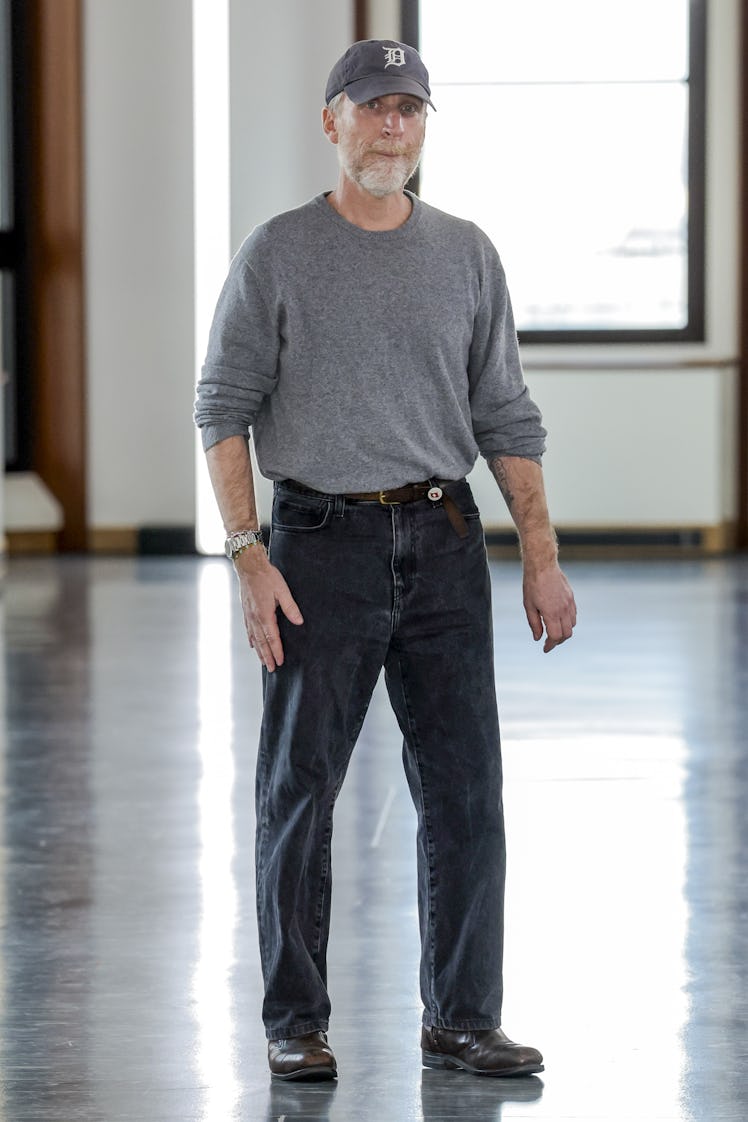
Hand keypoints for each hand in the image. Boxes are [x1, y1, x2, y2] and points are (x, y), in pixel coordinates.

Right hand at [234, 548, 302, 670]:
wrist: (249, 566)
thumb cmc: (267, 576)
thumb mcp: (283, 590)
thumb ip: (291, 607)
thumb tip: (299, 622)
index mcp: (265, 614)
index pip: (272, 638)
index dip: (277, 651)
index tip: (280, 662)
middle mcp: (255, 617)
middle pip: (262, 642)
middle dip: (267, 656)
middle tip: (272, 669)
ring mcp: (248, 615)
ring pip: (254, 638)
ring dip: (259, 651)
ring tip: (263, 662)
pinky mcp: (246, 611)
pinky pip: (248, 630)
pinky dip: (251, 639)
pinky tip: (252, 645)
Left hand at [522, 562, 576, 652]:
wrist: (542, 566)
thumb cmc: (532, 585)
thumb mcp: (529, 606)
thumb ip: (534, 624)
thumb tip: (538, 638)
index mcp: (551, 613)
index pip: (555, 637)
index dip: (550, 645)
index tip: (545, 649)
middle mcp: (563, 610)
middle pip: (566, 634)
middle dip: (558, 641)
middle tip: (549, 642)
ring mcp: (569, 603)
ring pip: (572, 625)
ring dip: (564, 632)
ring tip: (554, 632)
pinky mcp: (571, 597)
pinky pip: (574, 615)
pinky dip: (568, 622)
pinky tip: (560, 620)